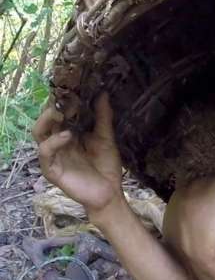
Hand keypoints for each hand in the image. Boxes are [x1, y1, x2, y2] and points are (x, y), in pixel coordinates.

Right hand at [32, 93, 123, 215]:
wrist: (110, 192)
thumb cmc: (106, 166)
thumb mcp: (106, 137)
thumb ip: (103, 117)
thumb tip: (103, 93)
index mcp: (69, 134)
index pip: (58, 114)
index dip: (62, 101)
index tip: (72, 88)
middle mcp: (58, 142)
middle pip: (45, 121)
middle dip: (51, 107)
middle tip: (64, 98)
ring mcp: (54, 156)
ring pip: (39, 134)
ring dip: (47, 120)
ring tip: (60, 113)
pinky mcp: (52, 169)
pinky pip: (46, 153)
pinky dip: (54, 142)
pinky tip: (68, 135)